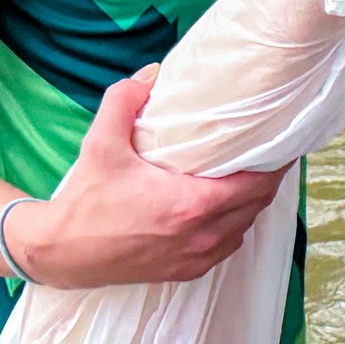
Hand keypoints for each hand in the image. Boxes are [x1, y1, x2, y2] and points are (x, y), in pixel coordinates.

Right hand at [14, 67, 290, 287]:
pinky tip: (225, 206)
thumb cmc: (84, 202)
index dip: (276, 163)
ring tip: (249, 175)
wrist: (60, 253)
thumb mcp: (101, 143)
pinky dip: (233, 225)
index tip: (284, 143)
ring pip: (244, 226)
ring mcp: (197, 257)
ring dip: (251, 203)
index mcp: (192, 204)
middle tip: (268, 153)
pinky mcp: (186, 271)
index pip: (257, 183)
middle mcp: (202, 235)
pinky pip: (226, 245)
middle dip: (268, 178)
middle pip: (258, 204)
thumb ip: (125, 100)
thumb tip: (152, 73)